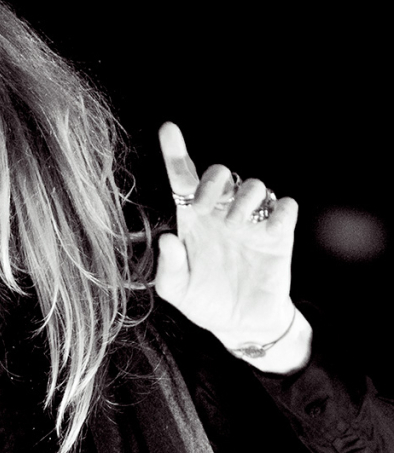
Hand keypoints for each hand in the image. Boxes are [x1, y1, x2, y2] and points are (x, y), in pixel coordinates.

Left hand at [155, 122, 310, 373]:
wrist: (241, 325)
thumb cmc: (204, 302)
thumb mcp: (176, 292)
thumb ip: (168, 269)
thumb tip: (167, 240)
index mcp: (192, 220)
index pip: (182, 177)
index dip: (174, 151)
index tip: (168, 128)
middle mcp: (220, 214)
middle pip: (221, 174)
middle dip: (215, 180)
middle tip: (208, 205)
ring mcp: (250, 223)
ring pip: (254, 185)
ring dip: (245, 197)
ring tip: (238, 224)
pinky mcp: (278, 236)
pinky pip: (285, 207)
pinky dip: (280, 209)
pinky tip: (270, 225)